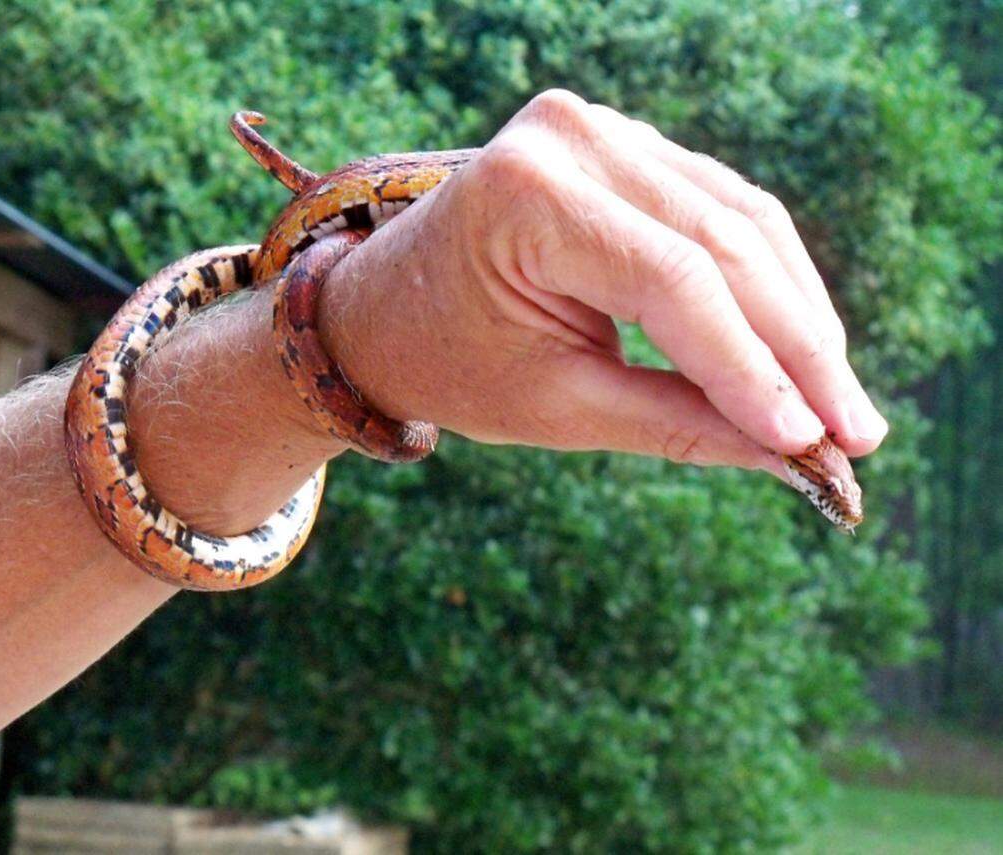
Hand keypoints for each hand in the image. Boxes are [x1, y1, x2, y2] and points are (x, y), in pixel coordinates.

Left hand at [322, 90, 887, 474]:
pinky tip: (801, 344)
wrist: (382, 307)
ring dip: (798, 316)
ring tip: (841, 403)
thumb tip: (796, 454)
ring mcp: (601, 129)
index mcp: (528, 194)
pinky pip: (719, 210)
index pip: (676, 282)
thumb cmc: (447, 362)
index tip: (818, 441)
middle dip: (799, 347)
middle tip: (857, 433)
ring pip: (740, 223)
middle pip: (724, 243)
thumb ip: (678, 425)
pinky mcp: (624, 146)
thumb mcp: (554, 407)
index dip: (756, 366)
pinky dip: (764, 281)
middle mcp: (572, 137)